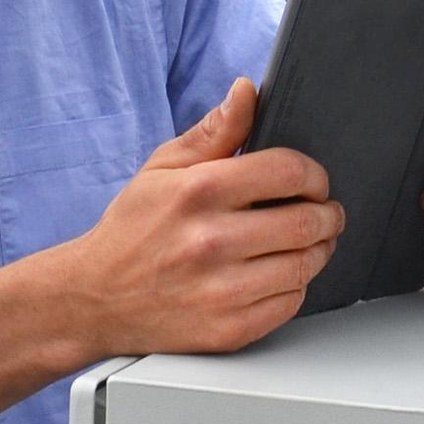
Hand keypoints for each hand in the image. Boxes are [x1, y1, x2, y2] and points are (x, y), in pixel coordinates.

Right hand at [49, 79, 342, 357]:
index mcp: (200, 191)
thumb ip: (214, 130)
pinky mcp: (227, 331)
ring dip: (319, 250)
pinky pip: (289, 304)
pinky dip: (296, 286)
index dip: (313, 173)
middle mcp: (212, 242)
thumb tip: (247, 92)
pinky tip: (282, 273)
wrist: (95, 298)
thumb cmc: (133, 228)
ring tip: (310, 241)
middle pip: (305, 222)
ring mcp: (221, 291)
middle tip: (326, 210)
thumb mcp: (164, 166)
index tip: (315, 180)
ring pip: (304, 265)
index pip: (287, 172)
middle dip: (328, 213)